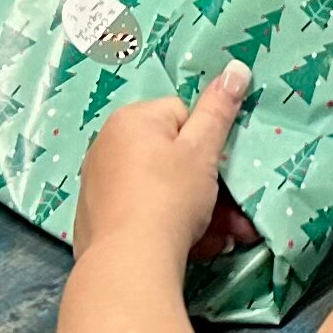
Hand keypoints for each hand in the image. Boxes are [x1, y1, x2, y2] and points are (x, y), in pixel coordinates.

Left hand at [74, 61, 253, 267]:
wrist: (129, 264)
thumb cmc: (169, 196)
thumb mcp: (202, 150)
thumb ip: (219, 109)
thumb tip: (235, 67)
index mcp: (130, 120)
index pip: (180, 116)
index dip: (206, 143)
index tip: (218, 169)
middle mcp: (107, 146)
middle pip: (171, 158)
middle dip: (209, 186)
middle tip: (234, 214)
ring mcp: (99, 186)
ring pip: (162, 191)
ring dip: (198, 212)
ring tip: (224, 237)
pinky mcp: (97, 222)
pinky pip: (143, 214)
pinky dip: (168, 226)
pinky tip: (192, 247)